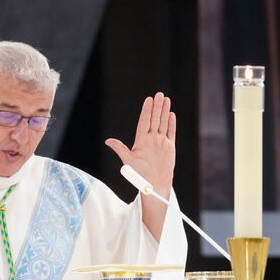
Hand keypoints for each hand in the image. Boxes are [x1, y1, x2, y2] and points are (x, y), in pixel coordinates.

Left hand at [105, 94, 176, 240]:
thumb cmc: (140, 175)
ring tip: (166, 100)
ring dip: (164, 112)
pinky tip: (171, 115)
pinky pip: (171, 133)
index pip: (144, 122)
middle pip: (154, 120)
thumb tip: (108, 141)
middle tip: (159, 95)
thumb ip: (120, 149)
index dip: (146, 111)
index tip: (148, 100)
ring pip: (163, 124)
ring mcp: (161, 142)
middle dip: (157, 107)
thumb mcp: (129, 161)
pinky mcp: (169, 147)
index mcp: (141, 141)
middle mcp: (151, 139)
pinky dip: (171, 124)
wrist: (154, 185)